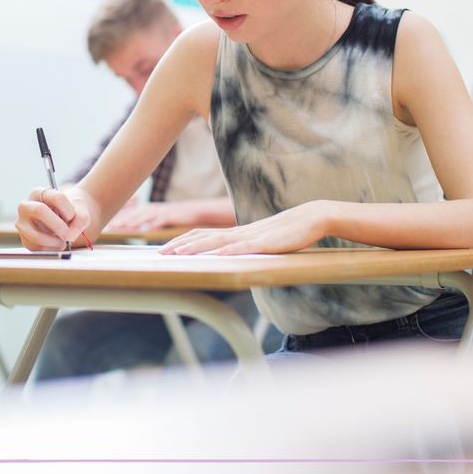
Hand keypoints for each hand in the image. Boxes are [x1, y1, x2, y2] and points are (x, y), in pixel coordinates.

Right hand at [16, 186, 90, 250]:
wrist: (63, 221)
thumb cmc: (69, 213)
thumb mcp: (80, 212)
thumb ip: (80, 220)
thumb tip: (69, 236)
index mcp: (39, 193)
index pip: (56, 198)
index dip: (69, 210)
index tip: (73, 216)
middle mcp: (26, 206)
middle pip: (39, 210)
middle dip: (58, 225)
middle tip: (68, 234)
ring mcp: (22, 224)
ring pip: (36, 235)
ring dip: (55, 241)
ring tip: (64, 240)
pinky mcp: (25, 240)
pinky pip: (37, 248)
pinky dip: (51, 249)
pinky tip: (57, 244)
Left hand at [106, 201, 178, 233]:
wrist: (195, 211)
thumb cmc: (176, 217)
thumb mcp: (161, 219)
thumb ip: (150, 223)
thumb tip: (140, 230)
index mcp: (149, 209)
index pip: (131, 214)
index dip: (120, 219)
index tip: (109, 226)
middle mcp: (153, 208)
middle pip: (135, 214)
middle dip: (123, 220)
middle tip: (112, 227)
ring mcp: (162, 211)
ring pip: (145, 215)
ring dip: (134, 221)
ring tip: (124, 228)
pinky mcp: (171, 215)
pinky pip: (160, 220)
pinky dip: (152, 225)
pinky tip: (145, 231)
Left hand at [159, 201, 329, 255]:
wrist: (312, 217)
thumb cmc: (288, 232)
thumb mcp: (262, 242)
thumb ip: (246, 247)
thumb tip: (231, 256)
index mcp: (237, 233)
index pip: (203, 235)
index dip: (183, 241)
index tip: (165, 249)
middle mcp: (240, 233)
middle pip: (204, 237)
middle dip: (181, 245)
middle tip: (160, 253)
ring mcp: (252, 237)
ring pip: (219, 242)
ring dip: (197, 248)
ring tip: (178, 254)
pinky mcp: (267, 243)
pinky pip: (244, 248)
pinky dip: (228, 251)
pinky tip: (216, 255)